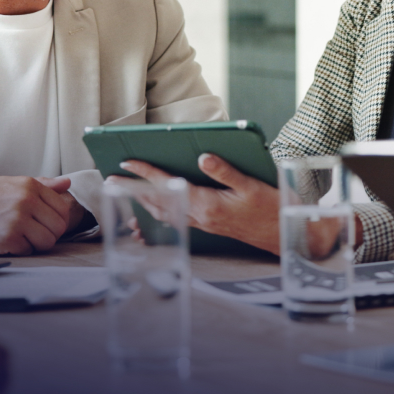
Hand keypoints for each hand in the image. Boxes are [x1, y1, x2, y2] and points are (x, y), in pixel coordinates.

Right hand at [0, 176, 84, 255]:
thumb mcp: (9, 184)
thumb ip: (42, 184)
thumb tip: (67, 183)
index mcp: (29, 185)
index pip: (62, 208)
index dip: (55, 220)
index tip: (43, 223)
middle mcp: (26, 200)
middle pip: (59, 226)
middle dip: (48, 234)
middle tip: (32, 234)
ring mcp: (18, 219)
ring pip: (48, 241)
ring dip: (36, 244)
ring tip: (20, 238)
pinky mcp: (9, 238)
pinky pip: (30, 250)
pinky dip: (20, 250)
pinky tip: (7, 242)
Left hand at [117, 155, 284, 253]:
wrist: (282, 236)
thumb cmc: (270, 209)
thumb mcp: (251, 185)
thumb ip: (225, 171)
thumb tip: (203, 157)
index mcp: (208, 204)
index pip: (169, 185)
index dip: (146, 173)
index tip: (127, 163)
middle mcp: (200, 217)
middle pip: (158, 201)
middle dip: (134, 190)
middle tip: (111, 179)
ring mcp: (203, 224)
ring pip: (164, 213)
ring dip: (143, 202)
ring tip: (126, 192)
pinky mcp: (208, 226)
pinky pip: (175, 220)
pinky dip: (158, 213)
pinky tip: (152, 212)